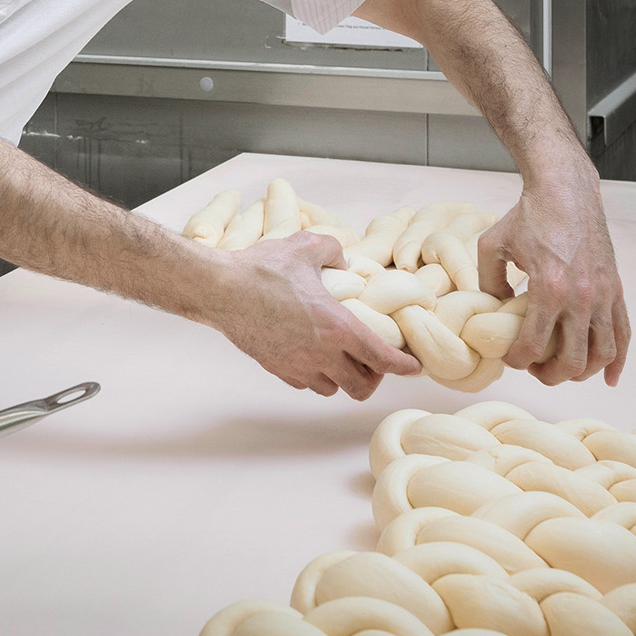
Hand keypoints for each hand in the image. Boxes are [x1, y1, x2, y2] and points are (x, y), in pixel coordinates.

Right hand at [211, 232, 421, 398]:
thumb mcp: (306, 246)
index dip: (404, 366)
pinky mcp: (277, 368)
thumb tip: (344, 262)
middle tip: (374, 361)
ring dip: (344, 378)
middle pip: (361, 386)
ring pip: (333, 389)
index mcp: (337, 327)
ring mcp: (298, 365)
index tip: (413, 366)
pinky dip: (317, 376)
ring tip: (343, 359)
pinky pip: (306, 384)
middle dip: (374, 378)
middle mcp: (322, 353)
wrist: (221, 290)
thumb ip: (334, 251)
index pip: (382, 359)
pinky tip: (313, 357)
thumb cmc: (262, 269)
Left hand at [477, 162, 629, 386]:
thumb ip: (489, 284)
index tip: (510, 359)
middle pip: (572, 360)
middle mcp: (581, 297)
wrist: (566, 191)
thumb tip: (494, 311)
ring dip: (583, 372)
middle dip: (550, 374)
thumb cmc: (529, 216)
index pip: (533, 345)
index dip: (518, 360)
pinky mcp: (615, 289)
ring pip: (602, 353)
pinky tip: (610, 377)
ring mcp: (603, 295)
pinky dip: (618, 360)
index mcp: (549, 288)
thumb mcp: (493, 247)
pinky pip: (623, 333)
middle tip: (535, 370)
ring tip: (564, 370)